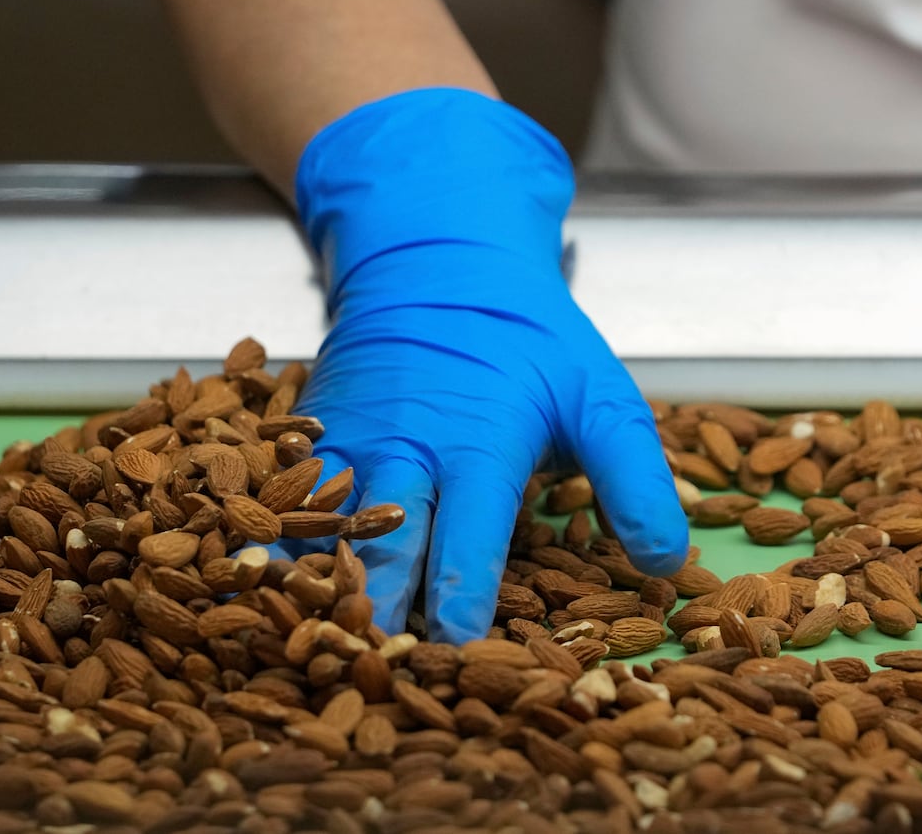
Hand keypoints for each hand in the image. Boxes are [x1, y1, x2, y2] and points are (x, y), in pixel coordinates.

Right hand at [293, 88, 687, 642]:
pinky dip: (272, 540)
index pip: (469, 532)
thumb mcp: (597, 393)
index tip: (456, 645)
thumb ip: (633, 478)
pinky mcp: (314, 434)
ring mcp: (350, 438)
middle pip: (384, 541)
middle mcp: (404, 444)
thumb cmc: (526, 335)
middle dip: (380, 606)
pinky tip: (255, 587)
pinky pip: (285, 494)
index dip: (461, 593)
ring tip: (306, 641)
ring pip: (321, 522)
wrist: (435, 256)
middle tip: (375, 664)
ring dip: (317, 584)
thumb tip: (666, 566)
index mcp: (478, 440)